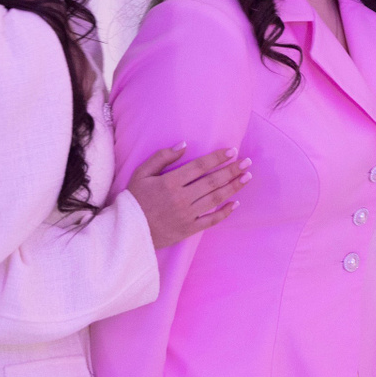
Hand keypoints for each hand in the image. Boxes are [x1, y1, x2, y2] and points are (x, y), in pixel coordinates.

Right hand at [127, 145, 250, 247]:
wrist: (128, 232)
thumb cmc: (134, 199)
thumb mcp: (141, 173)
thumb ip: (161, 157)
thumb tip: (183, 144)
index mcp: (170, 182)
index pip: (200, 166)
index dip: (218, 158)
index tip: (232, 151)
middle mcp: (181, 198)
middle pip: (213, 181)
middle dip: (232, 170)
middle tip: (247, 162)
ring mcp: (187, 215)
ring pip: (216, 198)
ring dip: (233, 187)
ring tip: (247, 177)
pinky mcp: (188, 229)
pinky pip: (211, 220)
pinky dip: (225, 212)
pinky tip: (235, 203)